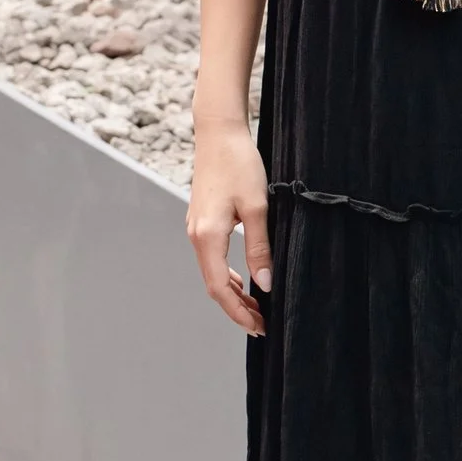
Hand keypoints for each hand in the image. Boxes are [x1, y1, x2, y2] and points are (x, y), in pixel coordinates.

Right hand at [188, 122, 272, 334]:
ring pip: (212, 273)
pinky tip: (244, 280)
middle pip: (213, 285)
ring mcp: (196, 229)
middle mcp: (196, 236)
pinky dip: (227, 275)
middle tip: (262, 324)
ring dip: (233, 293)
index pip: (219, 288)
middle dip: (237, 308)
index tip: (259, 327)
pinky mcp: (201, 221)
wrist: (219, 133)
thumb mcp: (258, 207)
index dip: (239, 312)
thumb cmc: (239, 164)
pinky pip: (212, 258)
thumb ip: (260, 248)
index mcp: (208, 236)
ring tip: (257, 307)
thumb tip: (265, 284)